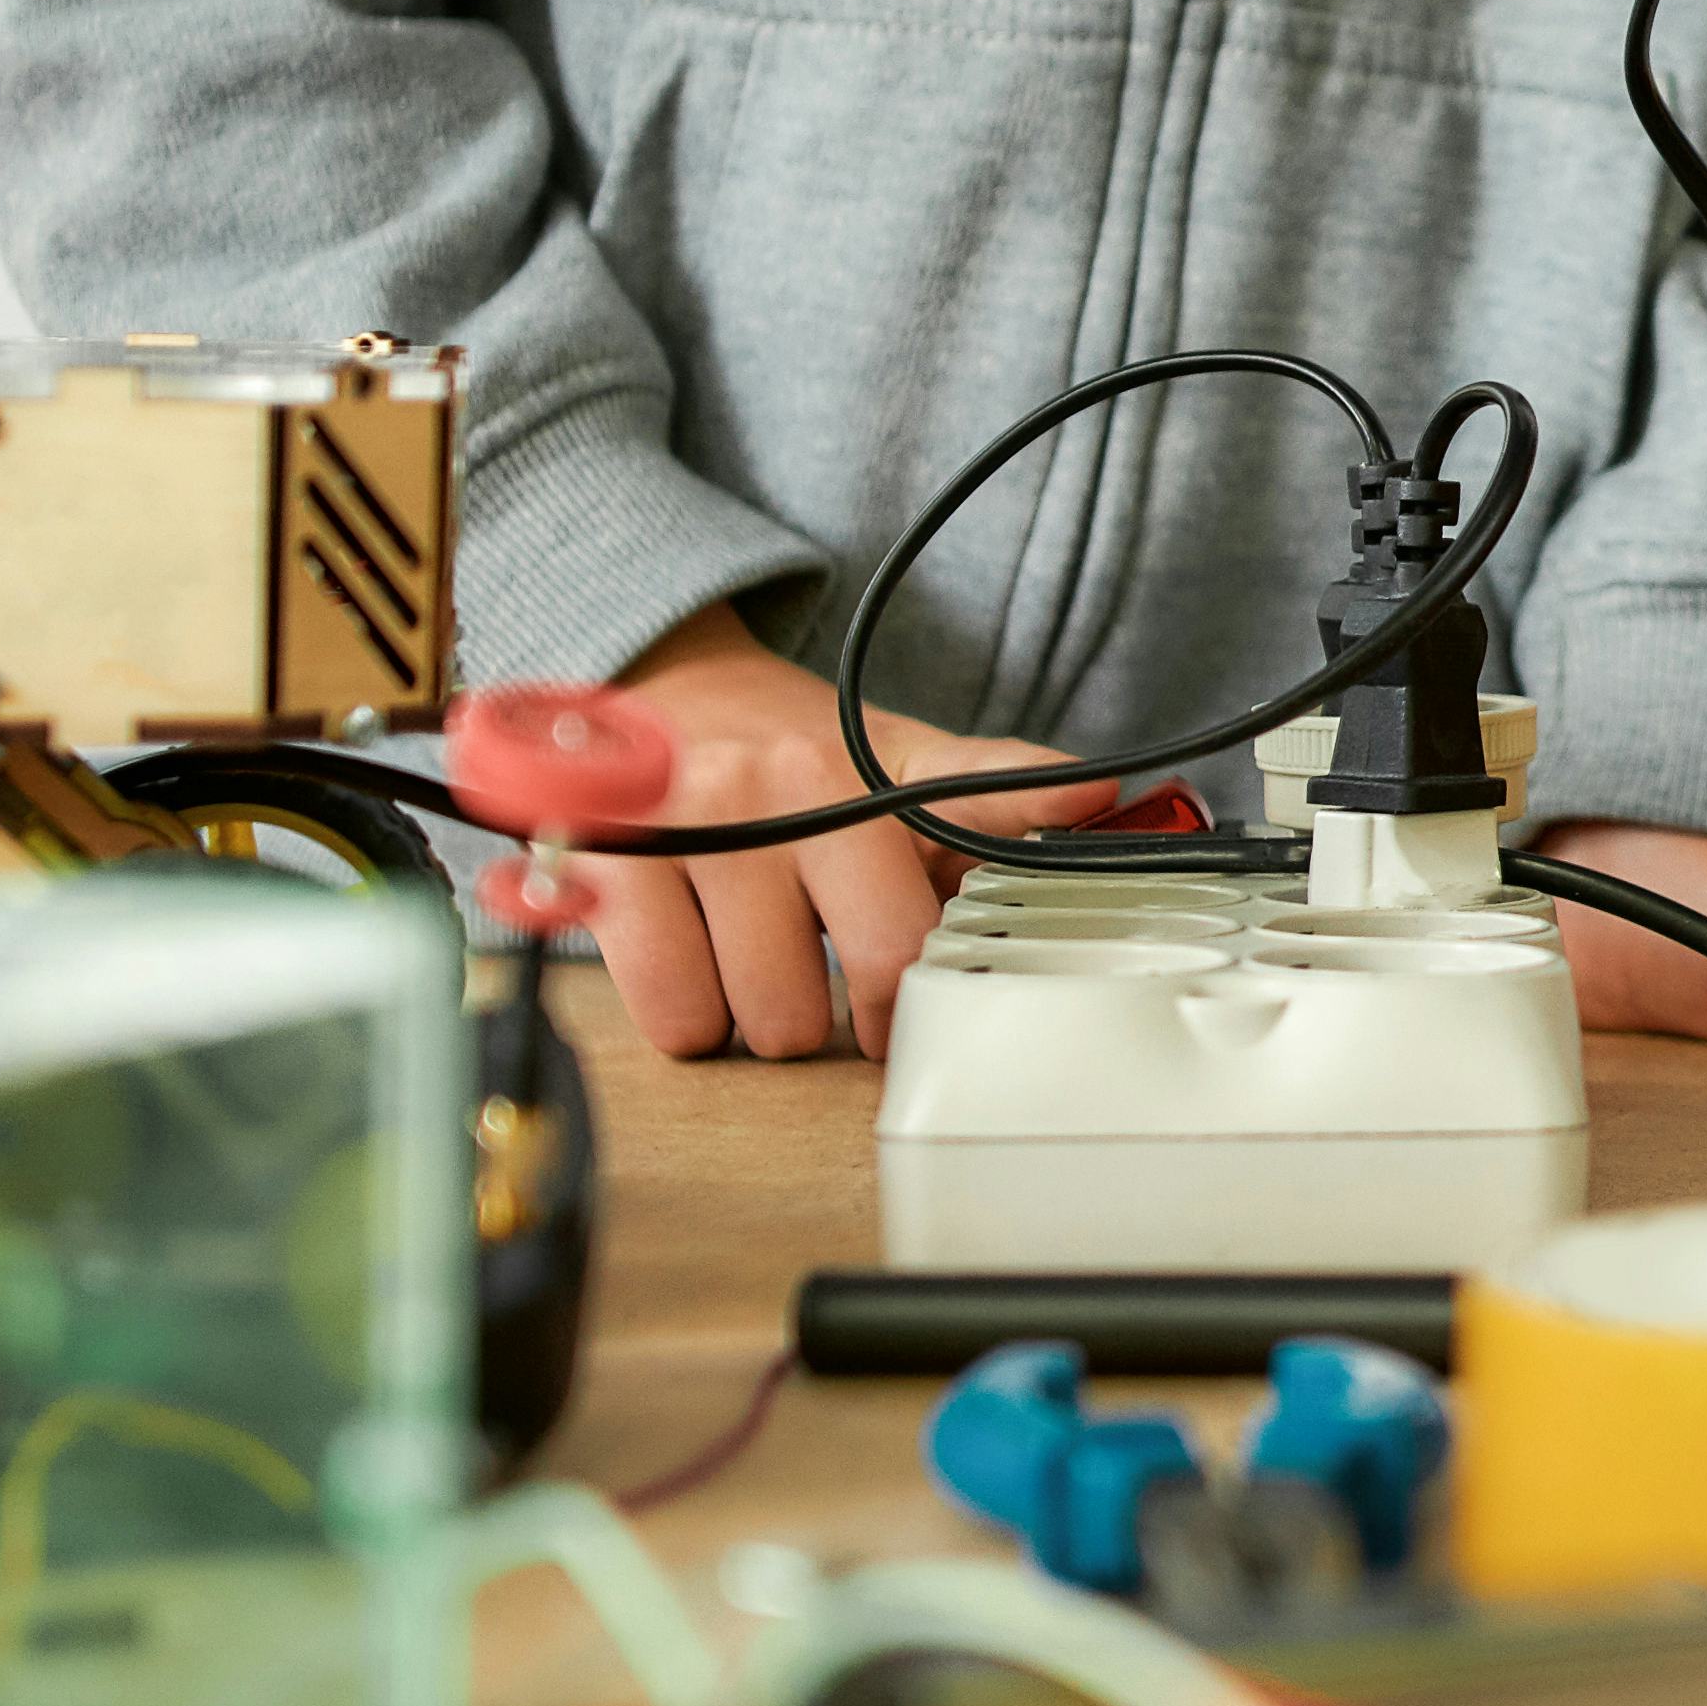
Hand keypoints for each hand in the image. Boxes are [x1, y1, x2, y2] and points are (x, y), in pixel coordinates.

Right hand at [580, 602, 1112, 1063]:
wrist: (662, 688)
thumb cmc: (791, 752)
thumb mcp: (899, 759)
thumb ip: (994, 788)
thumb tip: (1094, 795)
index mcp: (871, 773)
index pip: (958, 866)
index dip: (970, 954)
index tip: (952, 994)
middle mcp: (788, 790)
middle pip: (875, 974)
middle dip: (859, 1005)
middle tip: (833, 971)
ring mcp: (697, 828)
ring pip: (769, 1017)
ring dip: (765, 1014)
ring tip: (754, 952)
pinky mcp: (612, 869)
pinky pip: (678, 1017)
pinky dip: (691, 1018)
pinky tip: (695, 960)